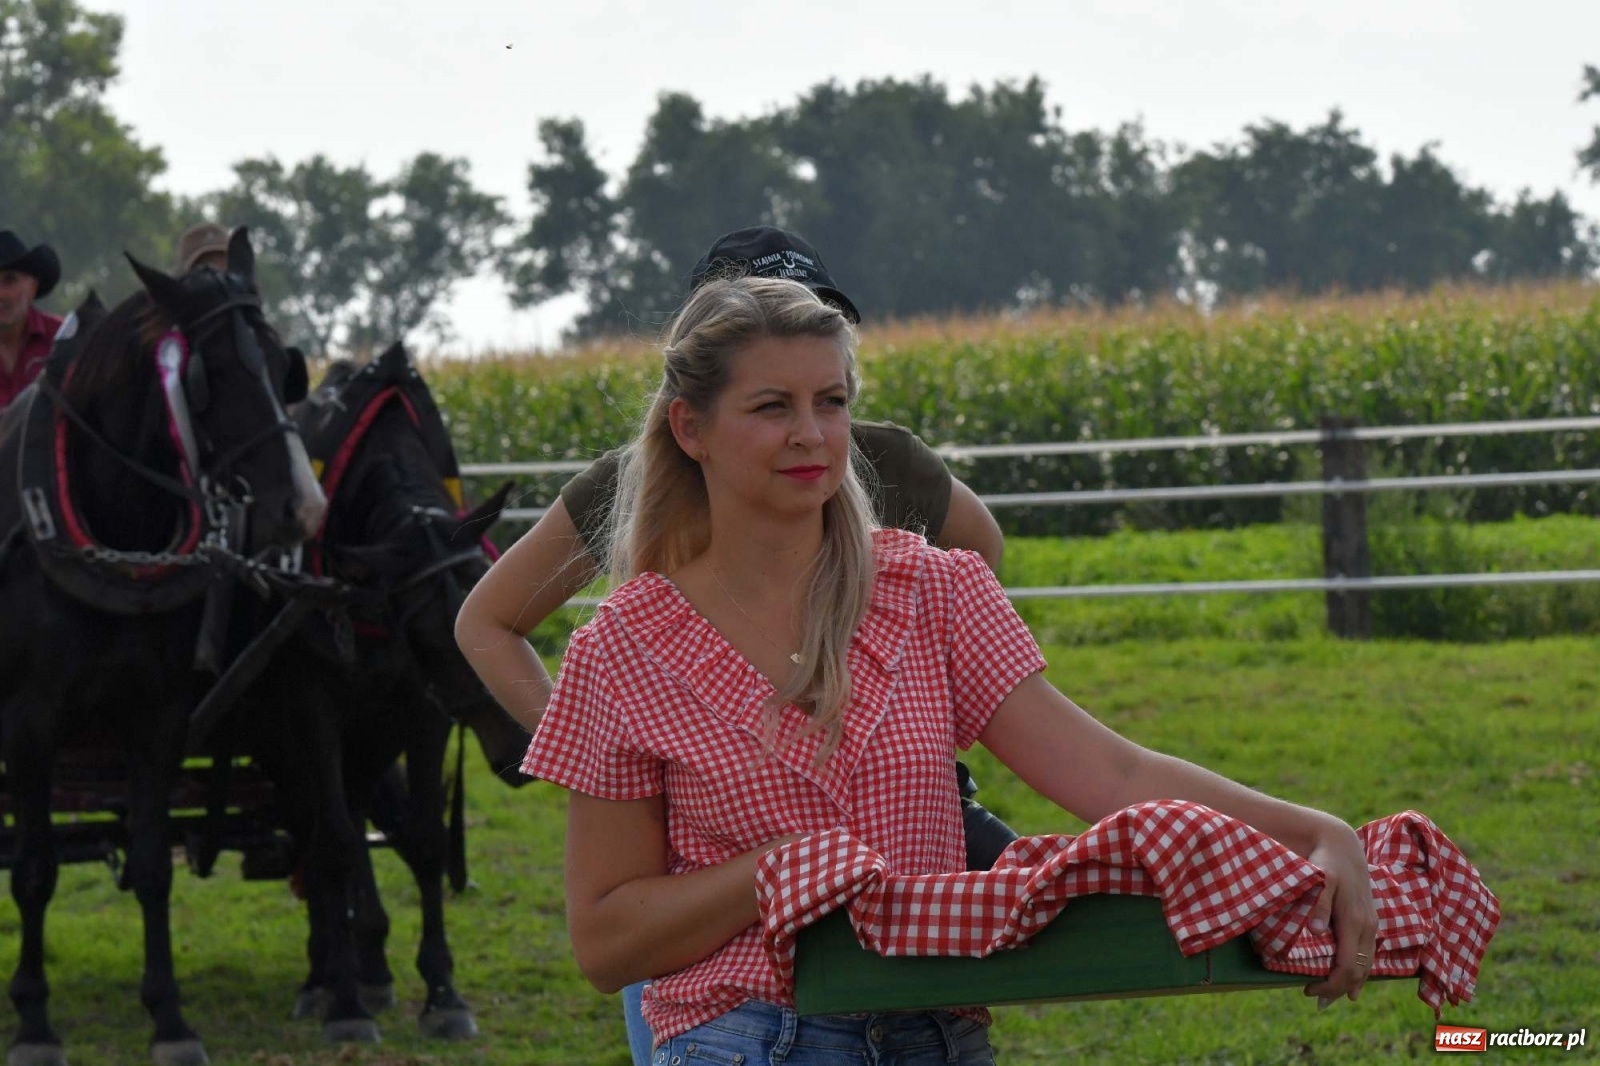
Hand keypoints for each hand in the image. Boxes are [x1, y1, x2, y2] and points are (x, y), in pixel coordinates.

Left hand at [1301, 819, 1376, 1007]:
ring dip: (1349, 983)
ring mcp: (1372, 924)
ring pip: (1366, 965)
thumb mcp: (1320, 877)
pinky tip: (1351, 982)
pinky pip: (1368, 954)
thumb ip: (1318, 904)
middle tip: (1312, 997)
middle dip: (1337, 989)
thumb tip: (1316, 932)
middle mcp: (1368, 927)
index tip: (1308, 990)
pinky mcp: (1370, 920)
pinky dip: (1359, 971)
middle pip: (1359, 972)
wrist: (1341, 843)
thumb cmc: (1326, 860)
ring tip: (1328, 996)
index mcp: (1355, 922)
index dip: (1331, 984)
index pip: (1348, 967)